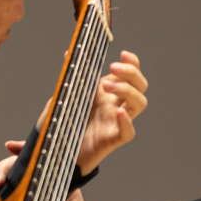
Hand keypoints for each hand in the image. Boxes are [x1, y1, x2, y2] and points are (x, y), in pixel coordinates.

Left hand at [78, 51, 146, 175]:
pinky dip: (127, 122)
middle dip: (131, 73)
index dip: (133, 63)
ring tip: (106, 85)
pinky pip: (128, 132)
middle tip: (113, 66)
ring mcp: (116, 121)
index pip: (131, 74)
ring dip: (128, 90)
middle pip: (140, 86)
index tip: (123, 53)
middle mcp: (116, 104)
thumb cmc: (66, 120)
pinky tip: (119, 112)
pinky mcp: (112, 139)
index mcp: (108, 92)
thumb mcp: (67, 93)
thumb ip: (71, 75)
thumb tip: (69, 52)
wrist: (59, 147)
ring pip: (139, 104)